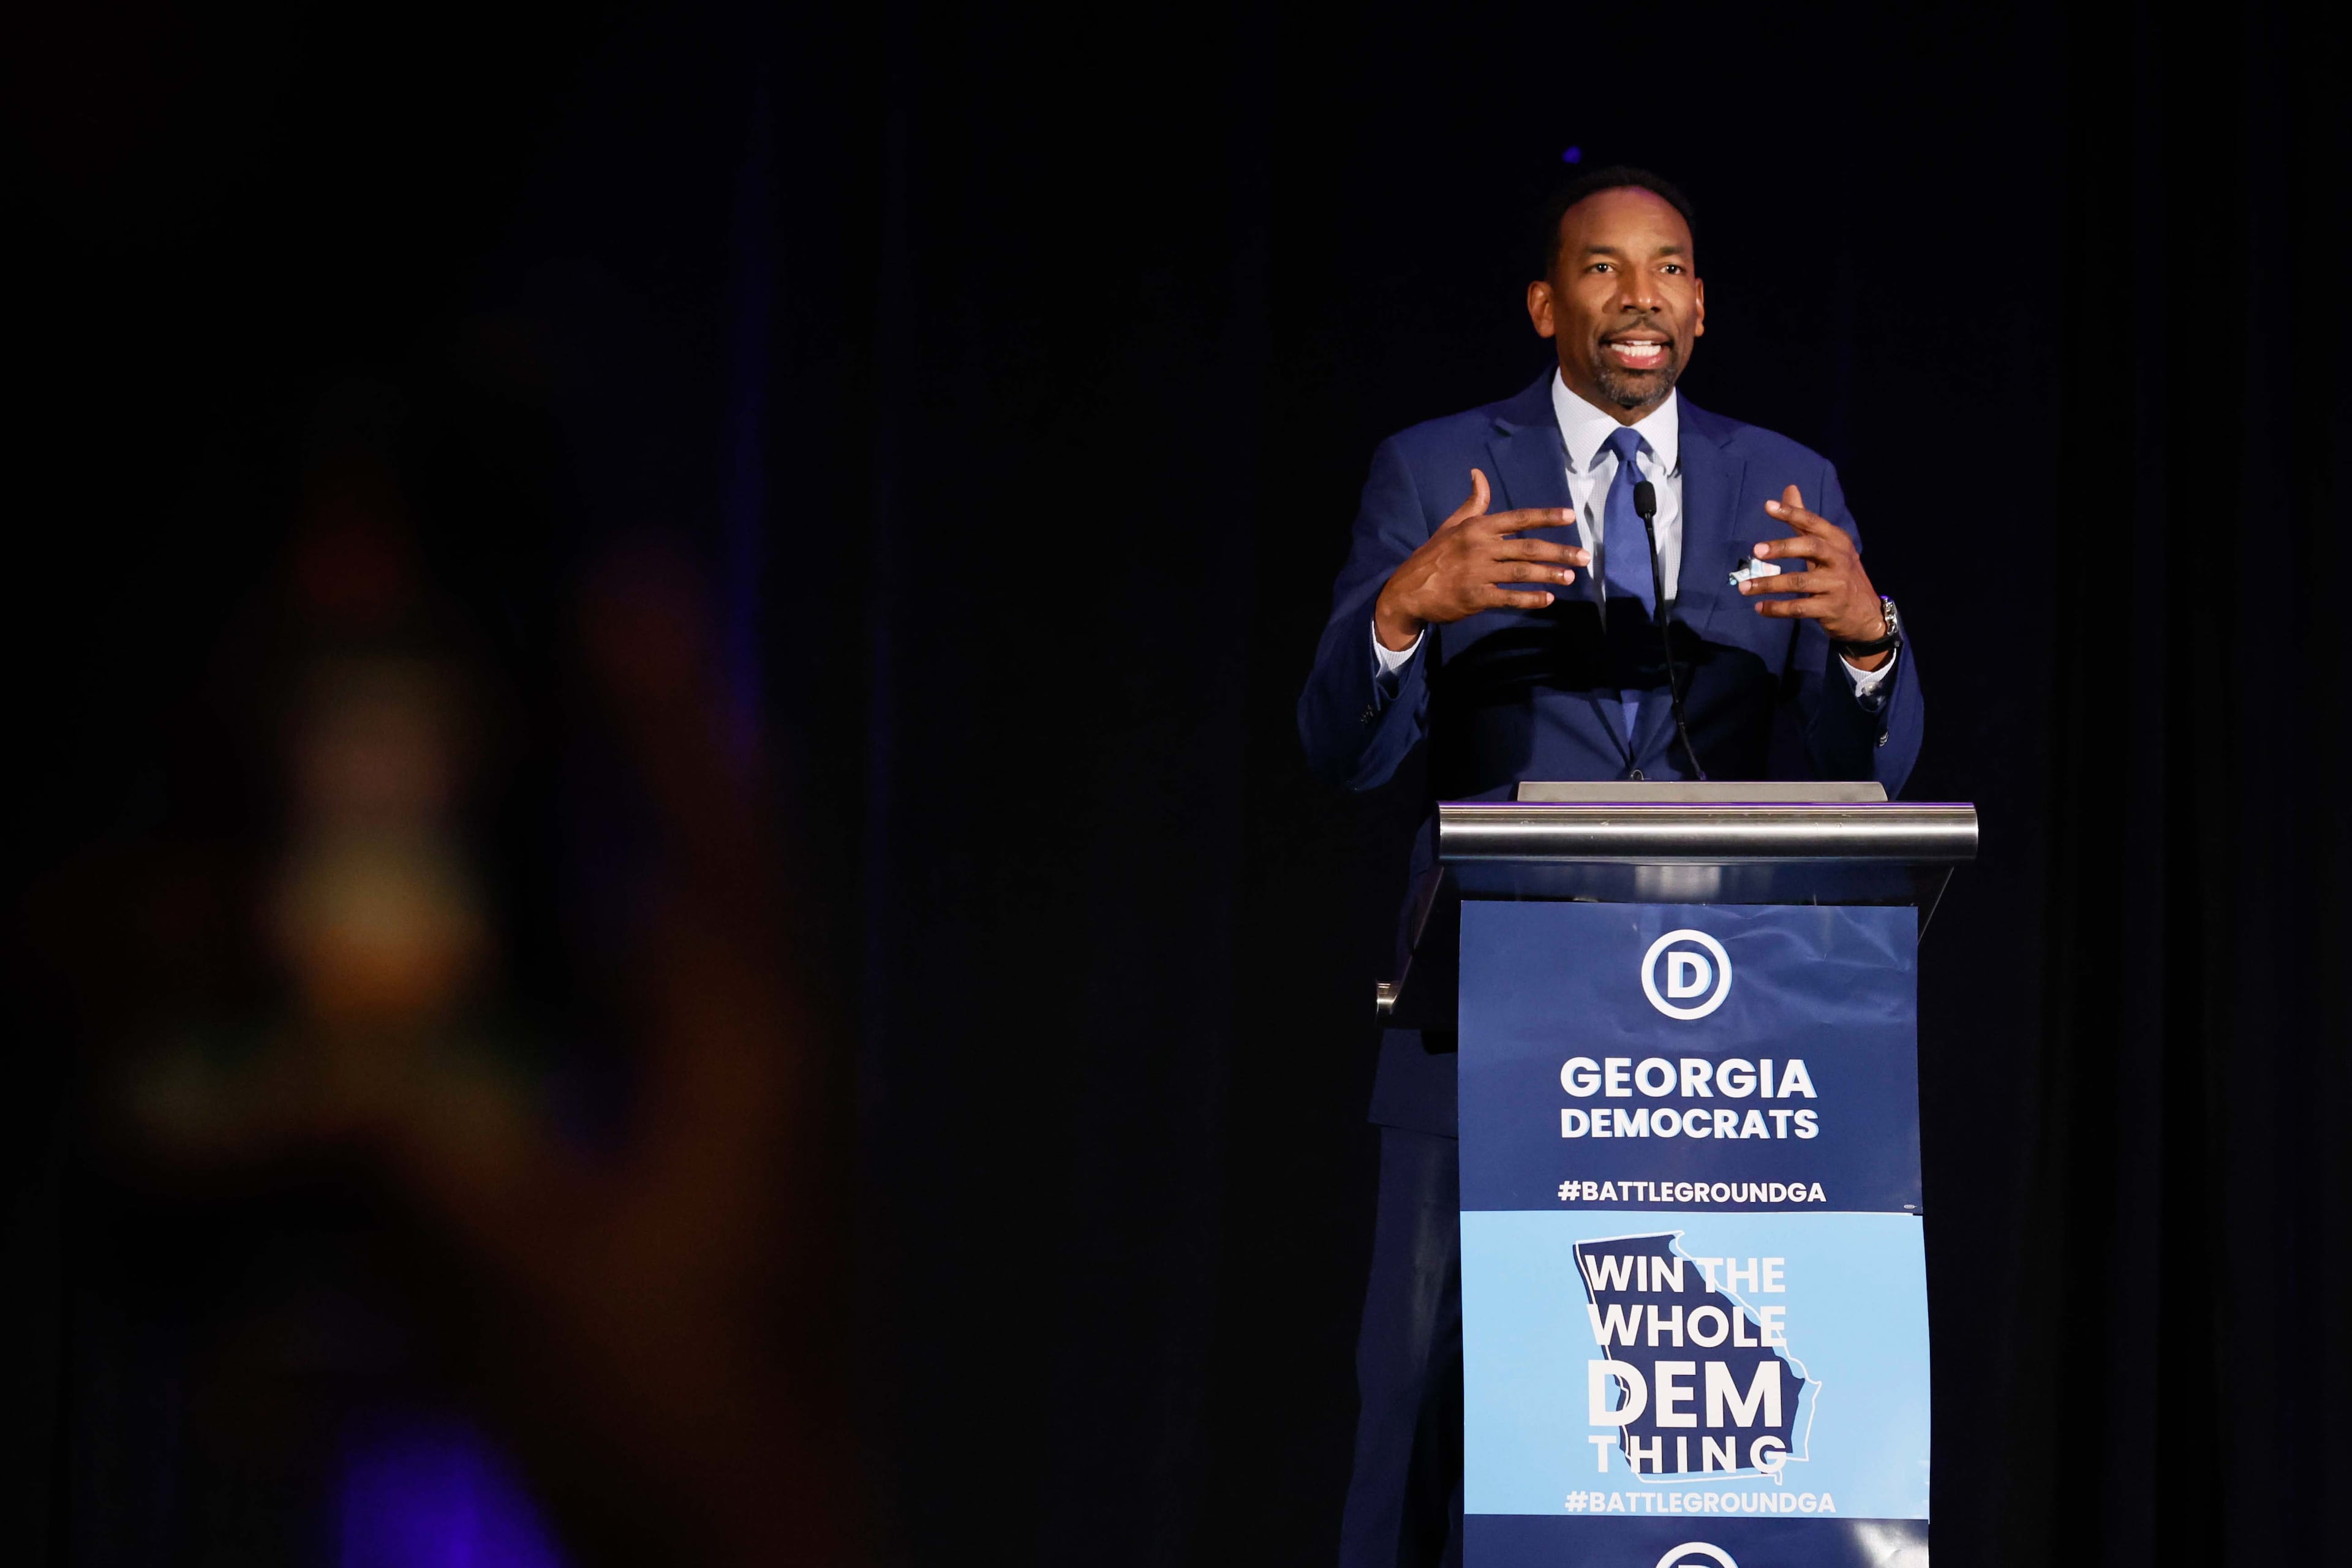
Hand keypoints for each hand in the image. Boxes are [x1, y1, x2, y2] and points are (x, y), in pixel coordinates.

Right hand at [1373, 468, 1588, 649]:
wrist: (1408, 590)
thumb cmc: (1434, 555)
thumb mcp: (1452, 525)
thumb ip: (1474, 503)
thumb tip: (1479, 474)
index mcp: (1477, 527)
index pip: (1518, 518)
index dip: (1545, 517)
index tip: (1570, 516)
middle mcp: (1480, 547)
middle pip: (1528, 547)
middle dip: (1559, 552)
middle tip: (1584, 557)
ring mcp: (1478, 573)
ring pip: (1522, 572)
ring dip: (1549, 574)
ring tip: (1570, 576)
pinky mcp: (1476, 597)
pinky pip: (1509, 597)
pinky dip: (1530, 599)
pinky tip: (1547, 599)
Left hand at [1739, 483, 1889, 669]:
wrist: (1866, 614)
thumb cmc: (1840, 575)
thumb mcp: (1828, 546)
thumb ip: (1805, 522)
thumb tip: (1789, 489)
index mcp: (1838, 540)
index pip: (1814, 522)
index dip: (1792, 513)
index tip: (1768, 506)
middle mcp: (1840, 559)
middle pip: (1810, 547)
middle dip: (1782, 547)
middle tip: (1756, 550)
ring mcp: (1836, 584)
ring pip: (1798, 581)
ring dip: (1768, 584)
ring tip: (1744, 587)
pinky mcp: (1830, 608)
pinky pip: (1799, 607)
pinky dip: (1777, 608)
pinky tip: (1760, 608)